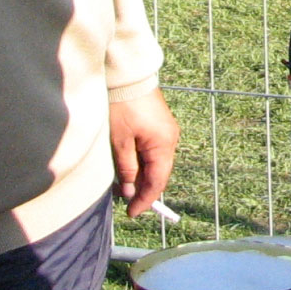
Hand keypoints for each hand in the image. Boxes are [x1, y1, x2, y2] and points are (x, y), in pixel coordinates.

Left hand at [109, 88, 179, 216]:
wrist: (128, 76)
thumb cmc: (122, 106)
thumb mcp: (120, 140)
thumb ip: (126, 168)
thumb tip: (129, 190)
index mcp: (163, 145)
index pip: (157, 182)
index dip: (145, 200)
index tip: (131, 213)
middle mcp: (171, 139)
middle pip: (159, 173)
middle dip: (143, 189)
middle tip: (125, 201)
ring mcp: (168, 131)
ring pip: (157, 163)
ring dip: (142, 175)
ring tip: (123, 185)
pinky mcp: (161, 125)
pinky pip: (155, 151)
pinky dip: (143, 162)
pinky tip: (130, 166)